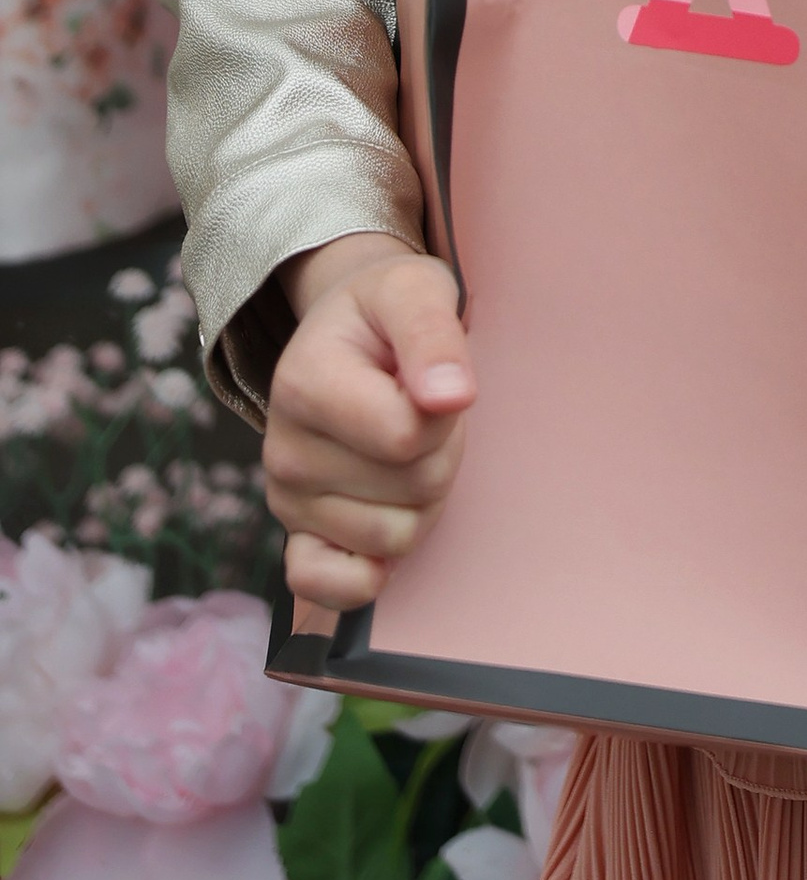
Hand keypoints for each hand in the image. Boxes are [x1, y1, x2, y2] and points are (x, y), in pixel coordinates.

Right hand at [264, 234, 475, 613]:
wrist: (346, 331)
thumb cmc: (386, 310)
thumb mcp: (415, 291)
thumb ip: (435, 337)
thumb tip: (452, 397)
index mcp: (303, 383)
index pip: (408, 436)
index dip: (444, 412)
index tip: (432, 379)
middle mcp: (283, 449)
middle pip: (413, 487)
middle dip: (440, 451)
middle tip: (421, 408)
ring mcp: (286, 500)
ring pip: (397, 536)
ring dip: (423, 496)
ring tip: (403, 444)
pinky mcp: (295, 537)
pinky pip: (330, 588)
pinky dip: (370, 571)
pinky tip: (382, 520)